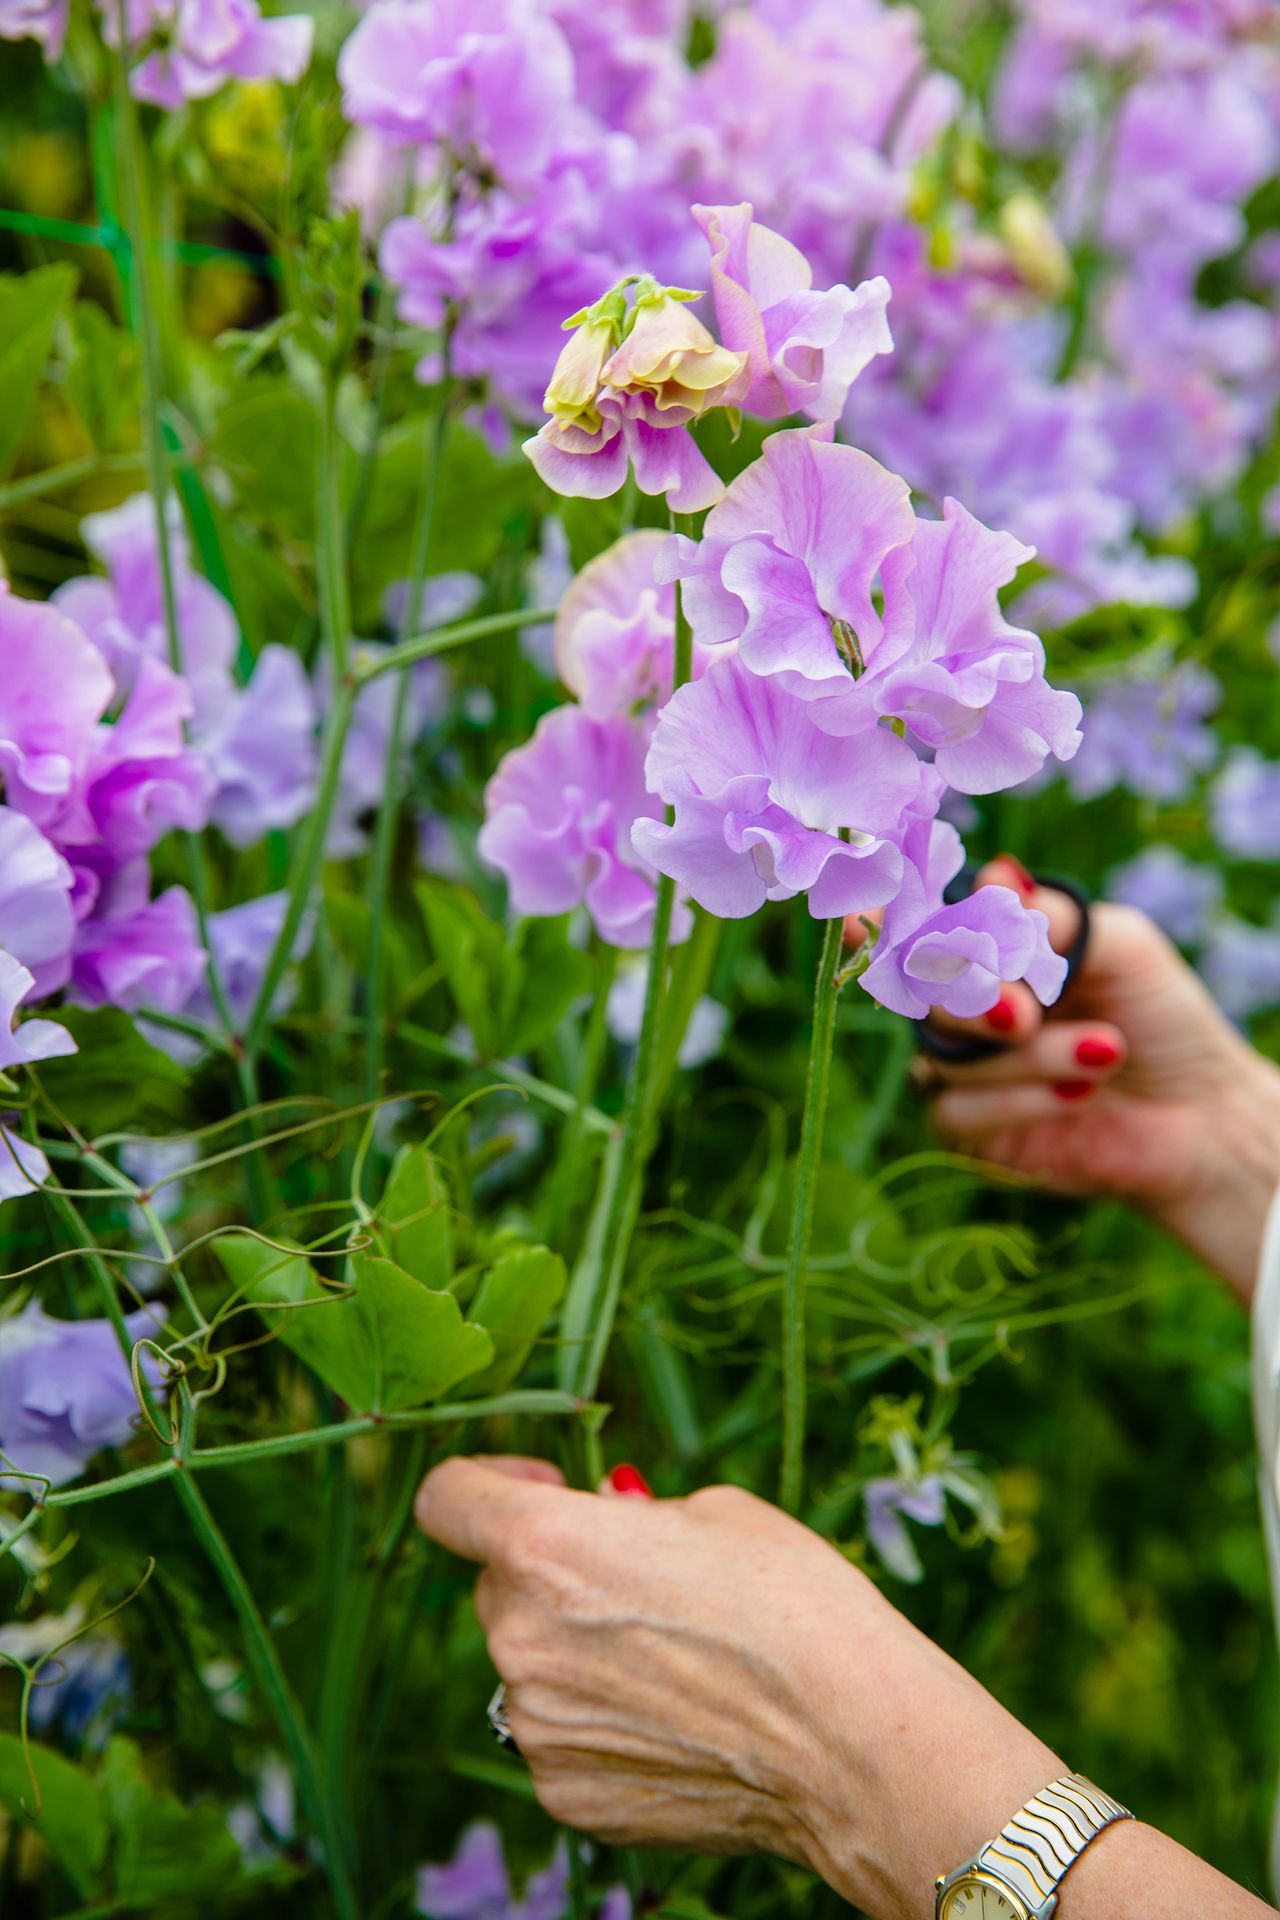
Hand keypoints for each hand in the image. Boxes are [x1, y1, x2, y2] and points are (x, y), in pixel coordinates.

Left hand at [414, 1455, 1060, 1919]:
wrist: (852, 1742)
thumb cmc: (795, 1603)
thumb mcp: (712, 1512)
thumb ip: (625, 1516)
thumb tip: (595, 1523)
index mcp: (544, 1544)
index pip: (446, 1498)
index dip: (486, 1483)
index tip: (538, 1487)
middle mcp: (518, 1636)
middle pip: (498, 1586)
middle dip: (550, 1575)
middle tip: (640, 1585)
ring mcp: (537, 1725)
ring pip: (531, 1664)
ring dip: (577, 1651)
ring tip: (677, 1664)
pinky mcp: (564, 1793)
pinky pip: (561, 1735)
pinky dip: (601, 1721)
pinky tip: (679, 1722)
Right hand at [910, 857, 1279, 1299]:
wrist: (1200, 1108)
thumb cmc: (1158, 1013)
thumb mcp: (1118, 944)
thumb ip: (1051, 917)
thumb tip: (996, 877)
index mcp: (990, 947)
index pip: (913, 926)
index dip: (878, 921)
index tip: (864, 921)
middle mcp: (965, 1003)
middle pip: (916, 989)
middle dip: (968, 996)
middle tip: (1025, 1012)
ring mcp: (963, 1067)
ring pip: (941, 1053)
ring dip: (1027, 1055)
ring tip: (1105, 1051)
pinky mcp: (971, 1130)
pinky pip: (955, 1110)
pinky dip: (1022, 1099)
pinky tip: (1081, 1092)